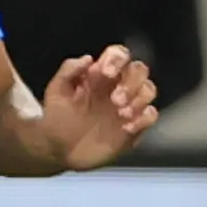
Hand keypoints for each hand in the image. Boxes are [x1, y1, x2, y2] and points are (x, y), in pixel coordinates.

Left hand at [39, 46, 157, 169]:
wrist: (59, 152)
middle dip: (131, 82)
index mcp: (100, 75)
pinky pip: (151, 115)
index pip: (119, 55)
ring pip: (149, 89)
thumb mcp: (55, 93)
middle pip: (139, 70)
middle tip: (115, 100)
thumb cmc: (56, 119)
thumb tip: (88, 58)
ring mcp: (128, 106)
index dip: (117, 59)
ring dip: (139, 99)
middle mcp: (118, 86)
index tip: (106, 73)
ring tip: (121, 114)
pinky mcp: (134, 127)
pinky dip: (144, 118)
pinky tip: (127, 127)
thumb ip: (68, 71)